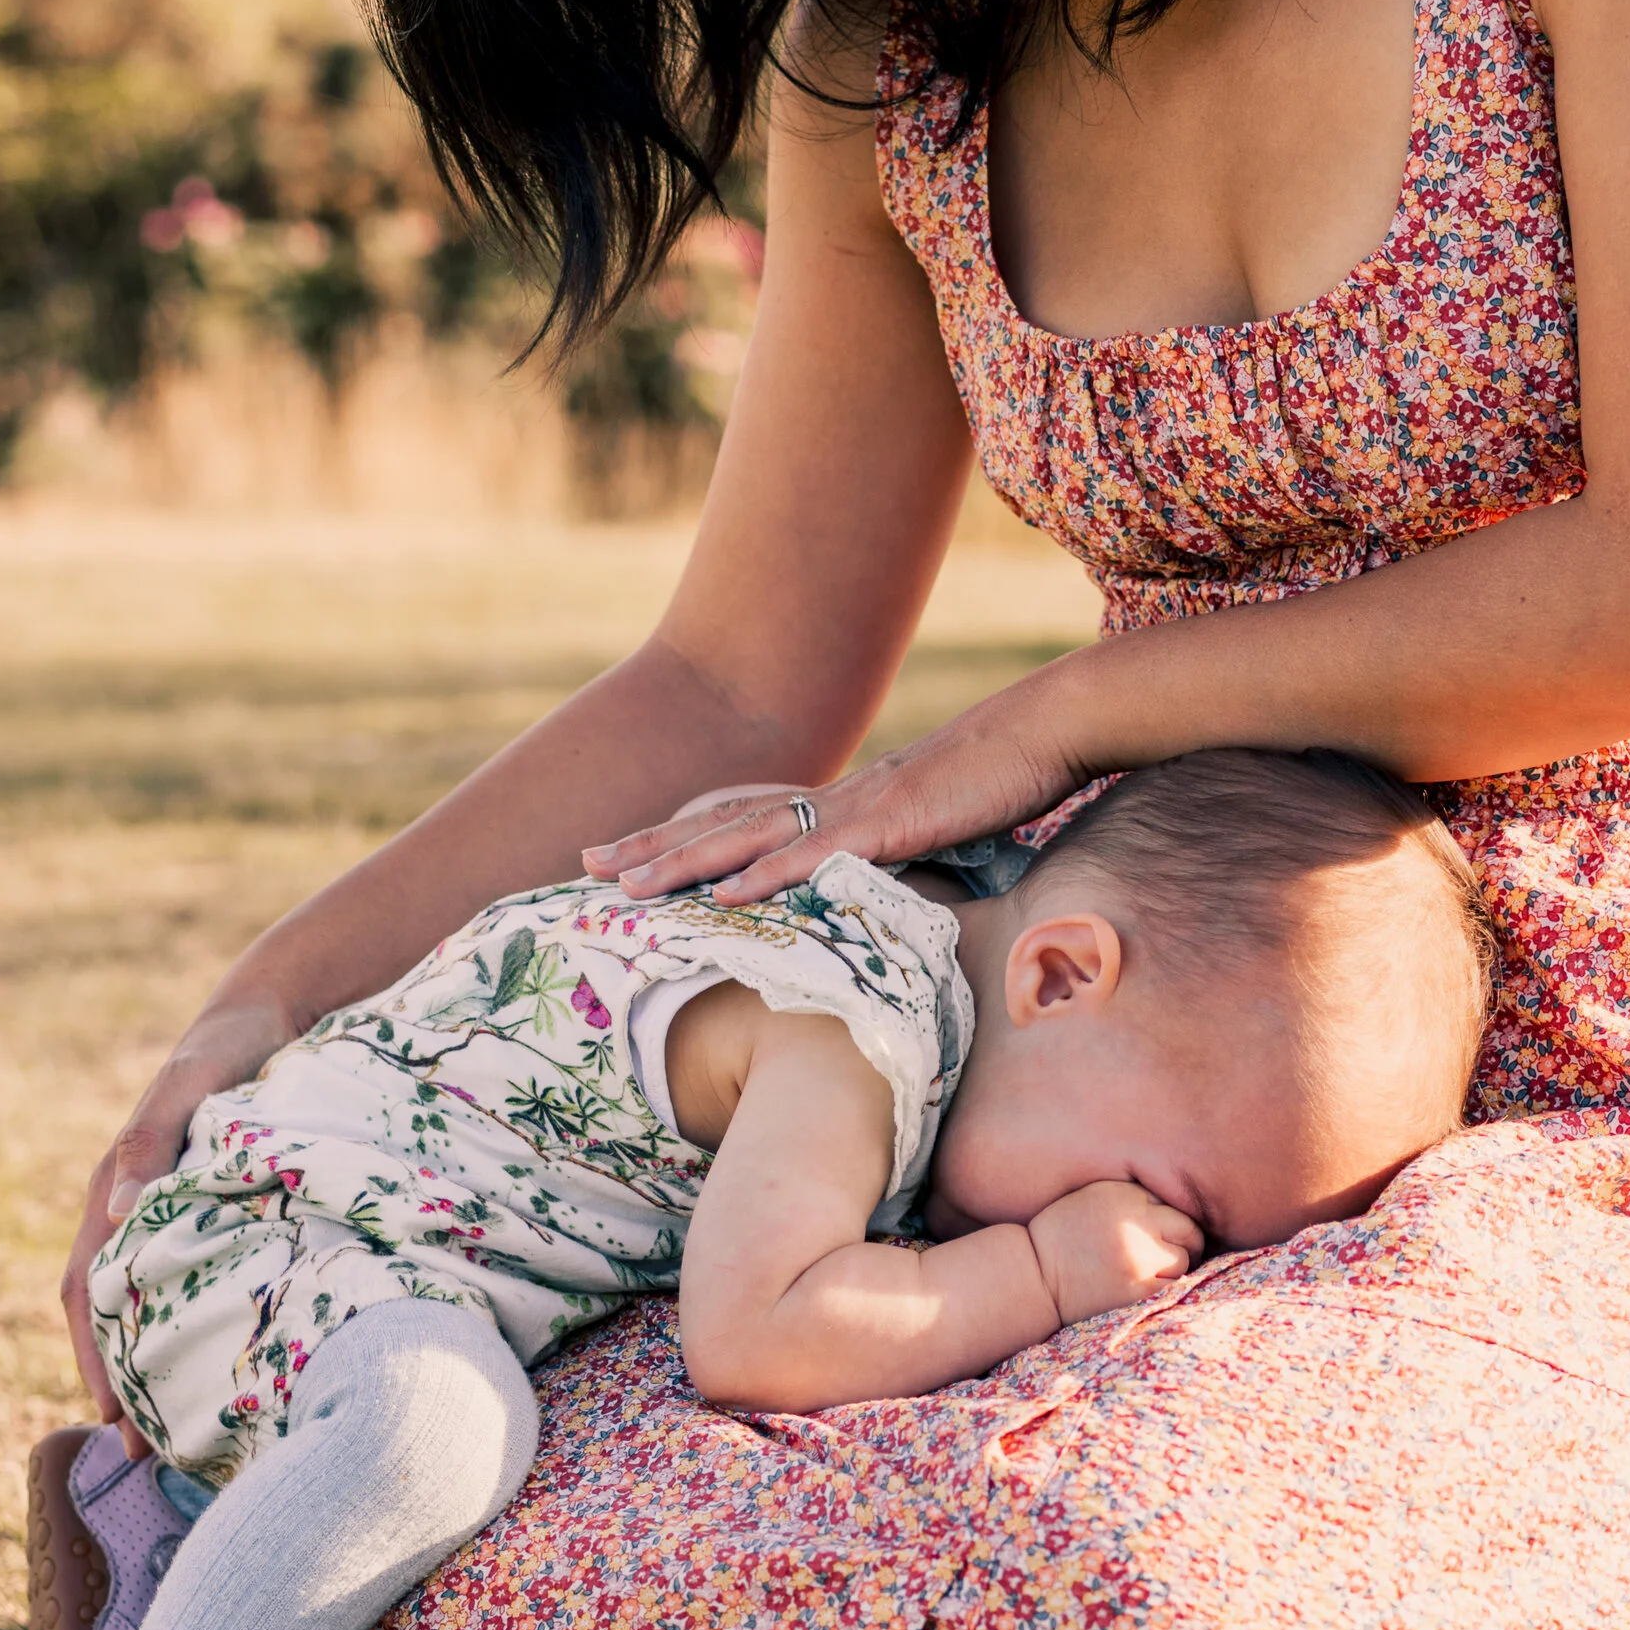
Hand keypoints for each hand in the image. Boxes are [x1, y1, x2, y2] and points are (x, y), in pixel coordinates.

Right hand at [59, 984, 301, 1449]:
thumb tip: (121, 1212)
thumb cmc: (226, 1048)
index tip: (113, 1417)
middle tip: (145, 1457)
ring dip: (157, 1367)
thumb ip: (154, 1137)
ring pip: (149, 1307)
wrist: (268, 1013)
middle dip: (122, 1382)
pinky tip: (225, 1370)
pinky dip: (194, 1332)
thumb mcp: (190, 1082)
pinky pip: (189, 1285)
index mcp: (114, 1189)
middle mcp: (133, 1211)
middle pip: (112, 1314)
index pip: (88, 1290)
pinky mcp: (209, 1217)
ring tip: (181, 1436)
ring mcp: (169, 1217)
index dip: (94, 1354)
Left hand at [584, 687, 1083, 906]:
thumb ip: (896, 853)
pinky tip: (728, 895)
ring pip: (751, 839)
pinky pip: (817, 856)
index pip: (740, 820)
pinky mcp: (889, 825)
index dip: (681, 839)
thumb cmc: (997, 782)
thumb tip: (875, 888)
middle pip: (722, 824)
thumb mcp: (933, 827)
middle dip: (653, 847)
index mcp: (837, 804)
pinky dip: (768, 875)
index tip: (625, 857)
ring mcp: (856, 810)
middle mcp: (832, 800)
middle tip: (586, 865)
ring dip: (686, 863)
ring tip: (629, 886)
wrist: (1043, 735)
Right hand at [1025, 1180, 1203, 1325]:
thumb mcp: (1093, 1198)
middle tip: (1175, 1252)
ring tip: (1151, 1270)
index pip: (1173, 1202)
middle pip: (1188, 1230)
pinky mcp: (1137, 1290)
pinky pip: (1172, 1287)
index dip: (1172, 1220)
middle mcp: (1135, 1223)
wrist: (1035, 1276)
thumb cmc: (1062, 1236)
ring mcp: (1139, 1259)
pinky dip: (1166, 1288)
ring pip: (1183, 1260)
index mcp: (1124, 1196)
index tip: (1166, 1231)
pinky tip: (1149, 1286)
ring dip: (1174, 1267)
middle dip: (1186, 1242)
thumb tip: (1177, 1204)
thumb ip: (1133, 1198)